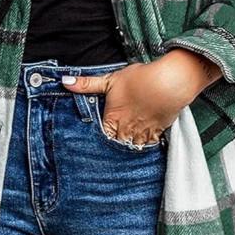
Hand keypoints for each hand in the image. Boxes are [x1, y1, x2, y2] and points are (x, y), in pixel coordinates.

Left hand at [61, 52, 213, 146]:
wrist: (169, 83)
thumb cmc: (139, 80)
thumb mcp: (110, 79)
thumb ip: (87, 84)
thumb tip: (65, 82)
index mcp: (112, 120)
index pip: (99, 139)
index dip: (95, 142)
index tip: (92, 144)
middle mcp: (125, 131)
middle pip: (114, 147)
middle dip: (110, 149)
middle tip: (104, 155)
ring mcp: (142, 134)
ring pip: (130, 150)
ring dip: (126, 150)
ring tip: (121, 153)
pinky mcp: (157, 133)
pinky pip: (147, 147)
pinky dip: (143, 148)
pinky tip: (139, 147)